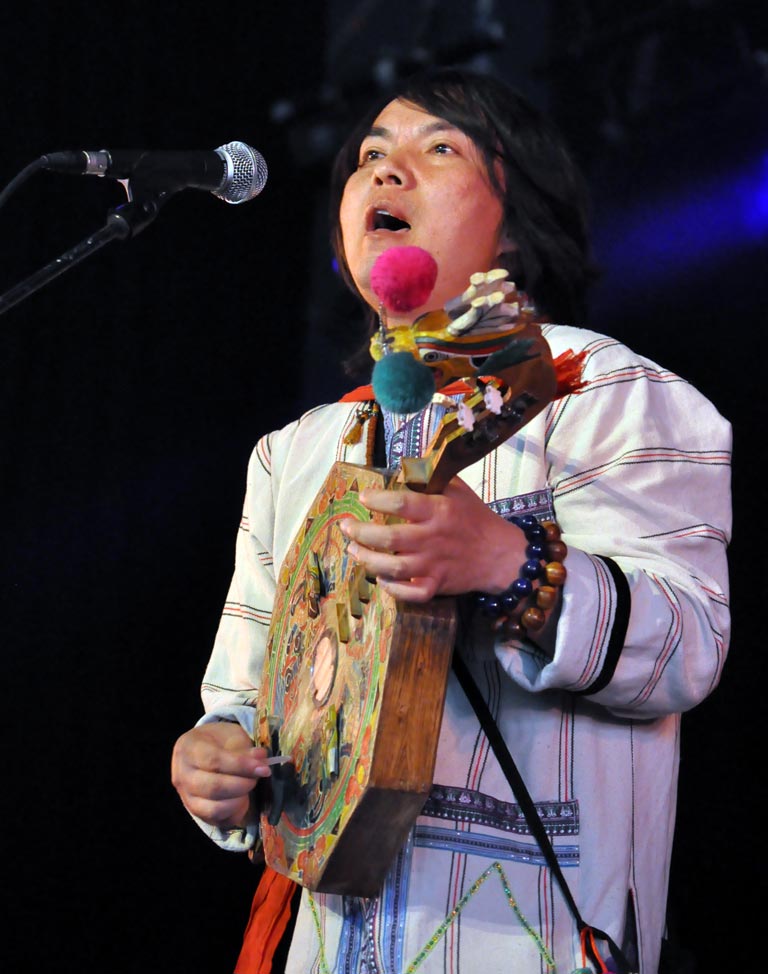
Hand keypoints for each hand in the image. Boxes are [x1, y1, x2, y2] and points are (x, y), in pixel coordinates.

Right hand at [171, 720, 271, 829]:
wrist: (206, 750)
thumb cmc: (220, 741)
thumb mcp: (232, 735)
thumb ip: (245, 749)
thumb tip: (262, 760)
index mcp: (188, 748)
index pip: (213, 761)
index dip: (241, 765)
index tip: (264, 768)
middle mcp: (181, 775)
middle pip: (213, 788)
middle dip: (243, 784)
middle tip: (258, 776)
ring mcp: (186, 797)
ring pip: (214, 809)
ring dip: (240, 799)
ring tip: (249, 785)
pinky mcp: (196, 813)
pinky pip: (217, 820)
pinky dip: (235, 811)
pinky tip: (243, 798)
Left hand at [339, 477, 526, 601]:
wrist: (500, 554)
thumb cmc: (474, 518)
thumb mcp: (457, 489)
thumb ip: (429, 478)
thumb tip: (401, 465)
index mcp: (438, 510)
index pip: (401, 504)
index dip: (377, 500)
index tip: (363, 498)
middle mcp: (432, 538)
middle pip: (388, 538)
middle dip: (360, 533)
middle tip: (345, 527)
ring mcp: (434, 565)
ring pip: (393, 567)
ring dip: (367, 560)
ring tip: (353, 550)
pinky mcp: (437, 585)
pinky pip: (410, 593)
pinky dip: (392, 589)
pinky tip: (381, 579)